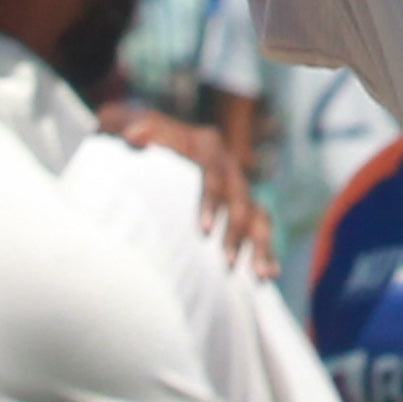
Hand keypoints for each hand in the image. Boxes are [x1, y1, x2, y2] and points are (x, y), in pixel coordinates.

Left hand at [98, 96, 277, 275]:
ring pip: (257, 216)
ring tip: (261, 275)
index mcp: (206, 146)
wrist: (145, 137)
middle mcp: (227, 166)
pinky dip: (266, 250)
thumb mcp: (131, 126)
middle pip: (240, 200)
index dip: (211, 203)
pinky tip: (270, 274)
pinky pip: (260, 228)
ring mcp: (235, 187)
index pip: (213, 176)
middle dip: (236, 234)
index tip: (203, 231)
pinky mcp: (238, 208)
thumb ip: (133, 129)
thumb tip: (134, 137)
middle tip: (227, 264)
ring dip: (259, 246)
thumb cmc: (137, 136)